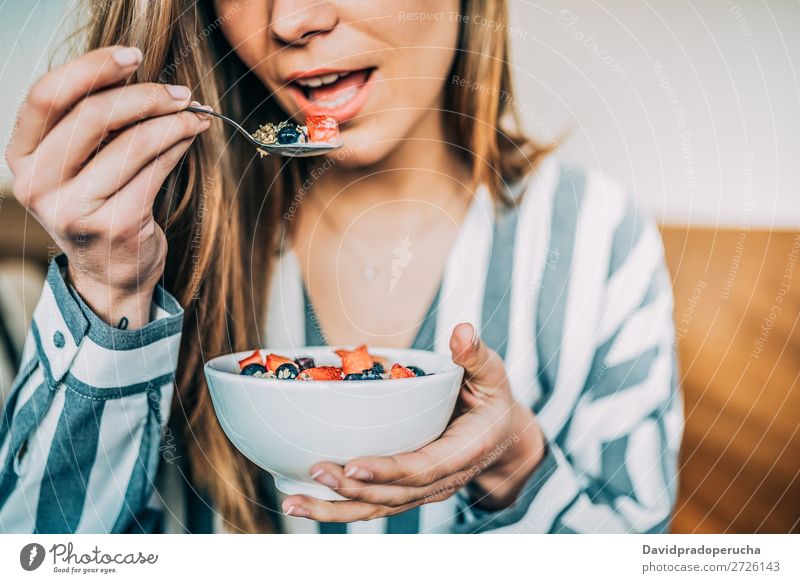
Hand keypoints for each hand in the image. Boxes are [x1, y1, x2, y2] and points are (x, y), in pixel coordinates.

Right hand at [5, 46, 211, 327]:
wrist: (110, 272)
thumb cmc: (98, 205)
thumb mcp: (77, 165)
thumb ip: (91, 124)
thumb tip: (140, 73)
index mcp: (22, 158)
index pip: (47, 96)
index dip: (91, 68)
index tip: (133, 55)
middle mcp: (39, 185)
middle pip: (94, 115)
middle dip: (146, 95)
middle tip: (180, 92)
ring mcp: (75, 209)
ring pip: (134, 142)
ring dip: (173, 121)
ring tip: (194, 115)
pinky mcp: (117, 225)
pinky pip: (157, 169)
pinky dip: (178, 146)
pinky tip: (190, 138)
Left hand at [282, 323, 546, 521]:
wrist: (501, 435)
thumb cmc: (492, 398)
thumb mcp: (491, 373)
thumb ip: (474, 355)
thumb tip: (462, 331)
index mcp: (465, 451)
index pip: (425, 467)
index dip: (389, 470)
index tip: (354, 466)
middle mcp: (444, 479)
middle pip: (394, 493)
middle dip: (352, 488)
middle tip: (315, 470)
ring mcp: (424, 490)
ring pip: (378, 507)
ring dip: (335, 508)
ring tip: (293, 503)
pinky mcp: (408, 492)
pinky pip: (373, 505)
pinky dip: (338, 509)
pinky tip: (304, 503)